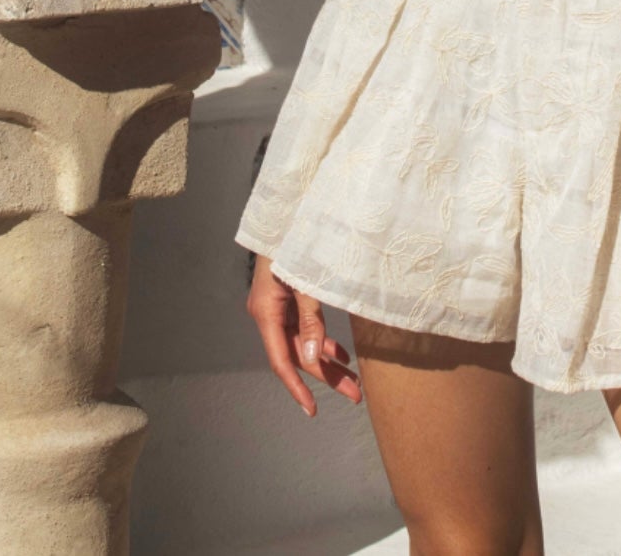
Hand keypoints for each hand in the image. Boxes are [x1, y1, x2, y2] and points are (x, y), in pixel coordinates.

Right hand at [247, 254, 363, 415]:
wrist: (287, 210)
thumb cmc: (294, 240)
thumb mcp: (304, 280)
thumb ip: (309, 319)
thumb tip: (312, 359)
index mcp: (266, 311)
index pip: (282, 361)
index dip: (298, 388)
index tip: (313, 409)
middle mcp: (268, 313)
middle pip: (296, 355)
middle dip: (325, 377)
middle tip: (355, 394)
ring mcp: (277, 306)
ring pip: (302, 344)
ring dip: (327, 361)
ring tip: (353, 379)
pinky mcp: (287, 298)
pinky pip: (304, 328)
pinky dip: (322, 341)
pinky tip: (340, 353)